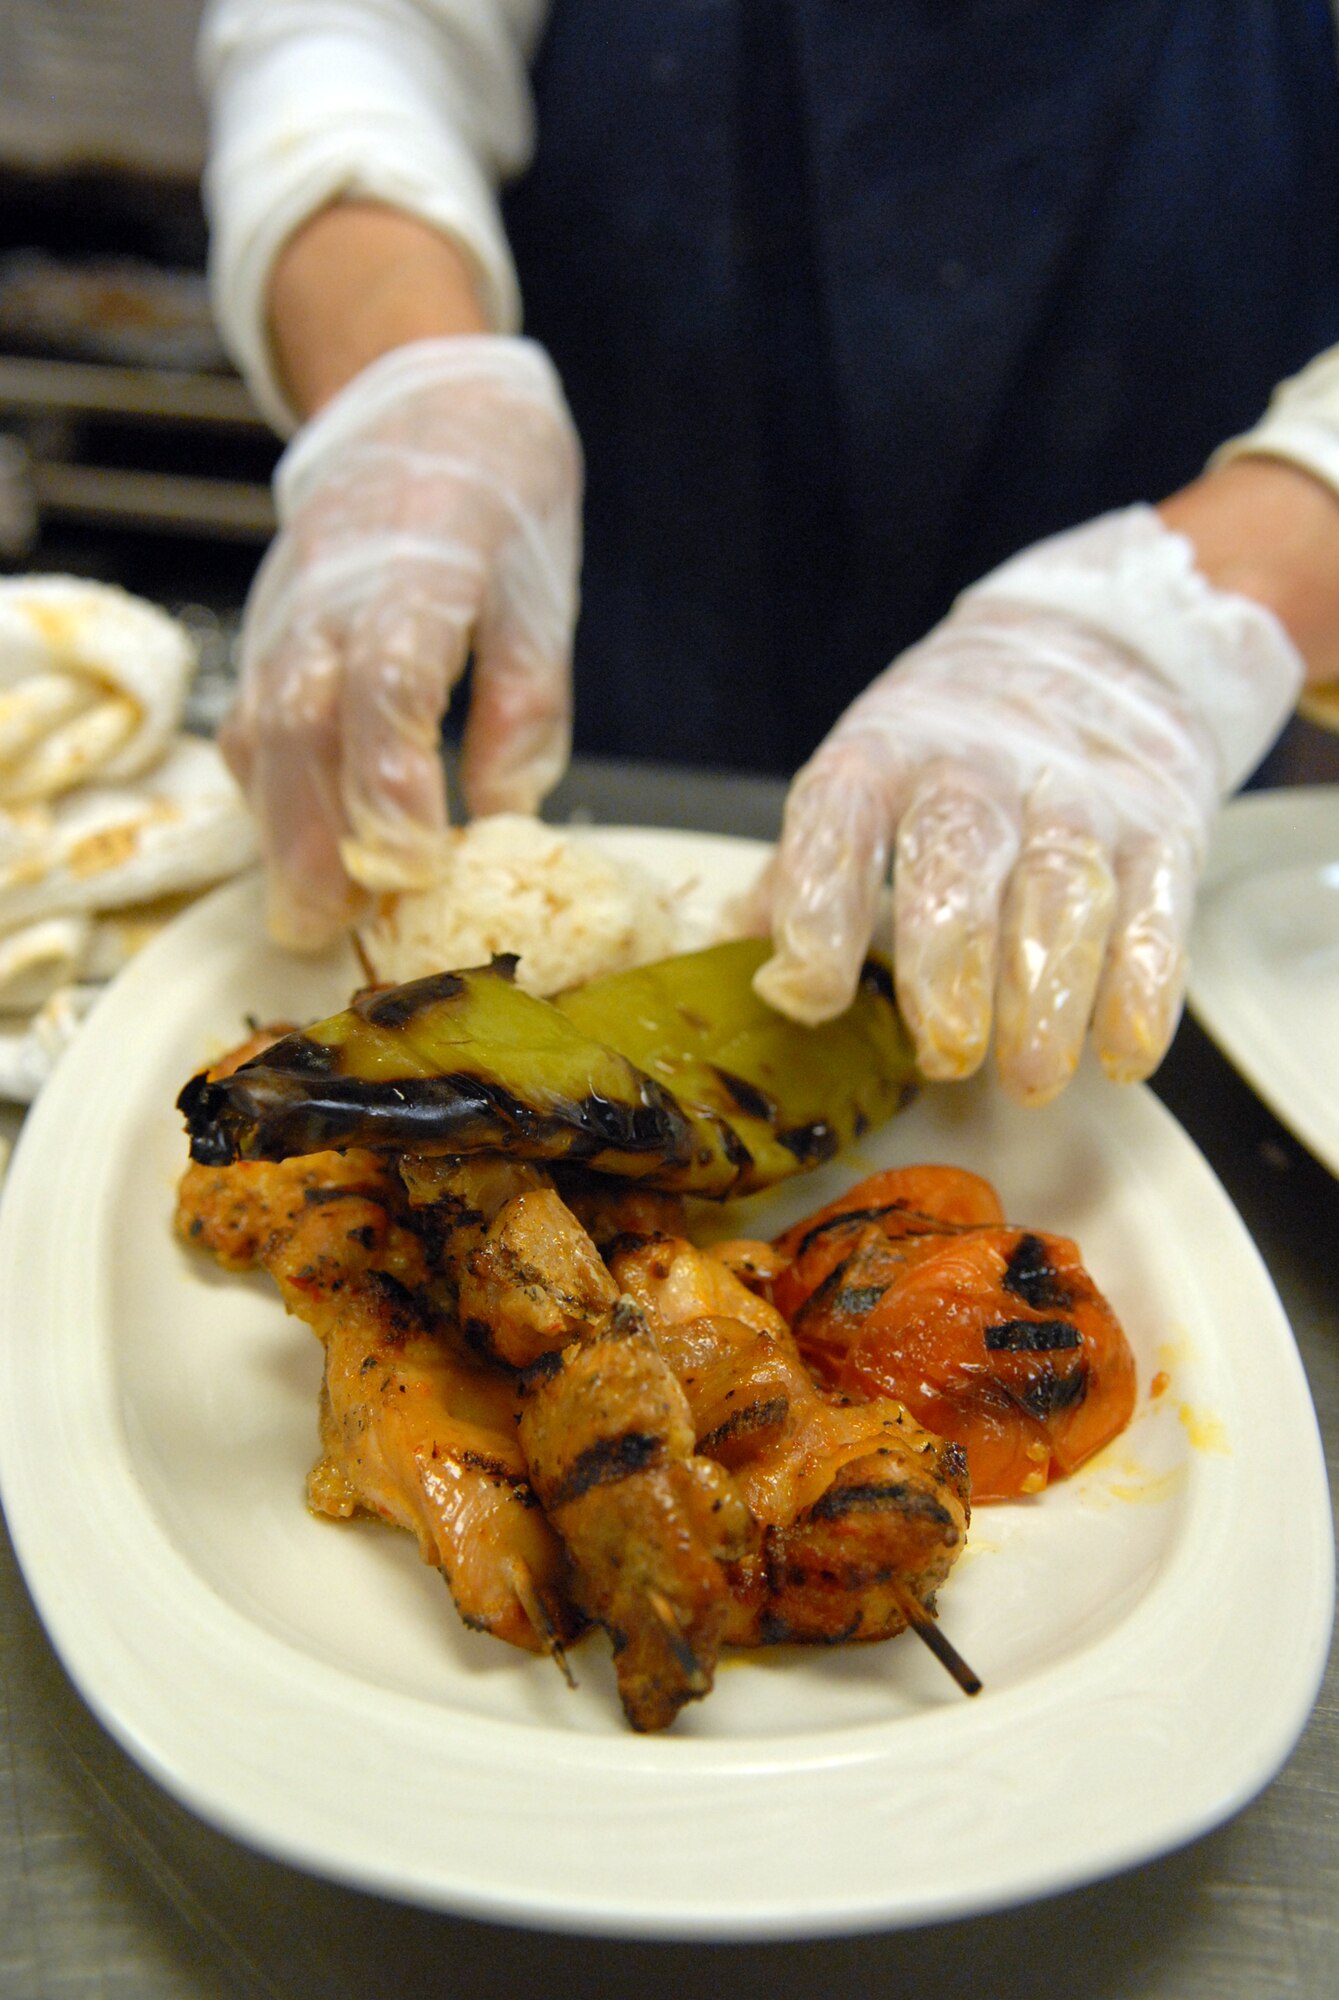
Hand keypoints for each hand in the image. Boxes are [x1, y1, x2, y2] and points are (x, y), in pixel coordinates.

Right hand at [221, 335, 580, 946]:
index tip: (417, 859)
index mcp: (419, 570)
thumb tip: (506, 815)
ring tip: (309, 914)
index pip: (390, 682)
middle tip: (332, 925)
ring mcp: (287, 612)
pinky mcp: (267, 631)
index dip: (393, 778)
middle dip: (314, 835)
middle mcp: (334, 594)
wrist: (423, 401)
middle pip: (302, 724)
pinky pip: (250, 720)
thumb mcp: (541, 596)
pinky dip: (266, 792)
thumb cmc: (497, 499)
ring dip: (279, 830)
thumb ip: (524, 706)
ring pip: (260, 730)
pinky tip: (294, 848)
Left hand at [752, 506, 1302, 1102]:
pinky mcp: (1160, 828)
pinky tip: (1123, 1053)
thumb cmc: (946, 756)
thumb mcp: (861, 782)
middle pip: (958, 859)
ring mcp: (1076, 796)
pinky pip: (1157, 910)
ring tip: (1032, 1076)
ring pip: (1063, 889)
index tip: (807, 992)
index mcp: (880, 757)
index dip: (819, 906)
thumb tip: (731, 959)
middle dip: (951, 963)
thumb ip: (803, 874)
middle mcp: (976, 769)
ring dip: (1049, 991)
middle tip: (945, 1053)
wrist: (1094, 650)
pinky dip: (1146, 986)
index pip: (839, 821)